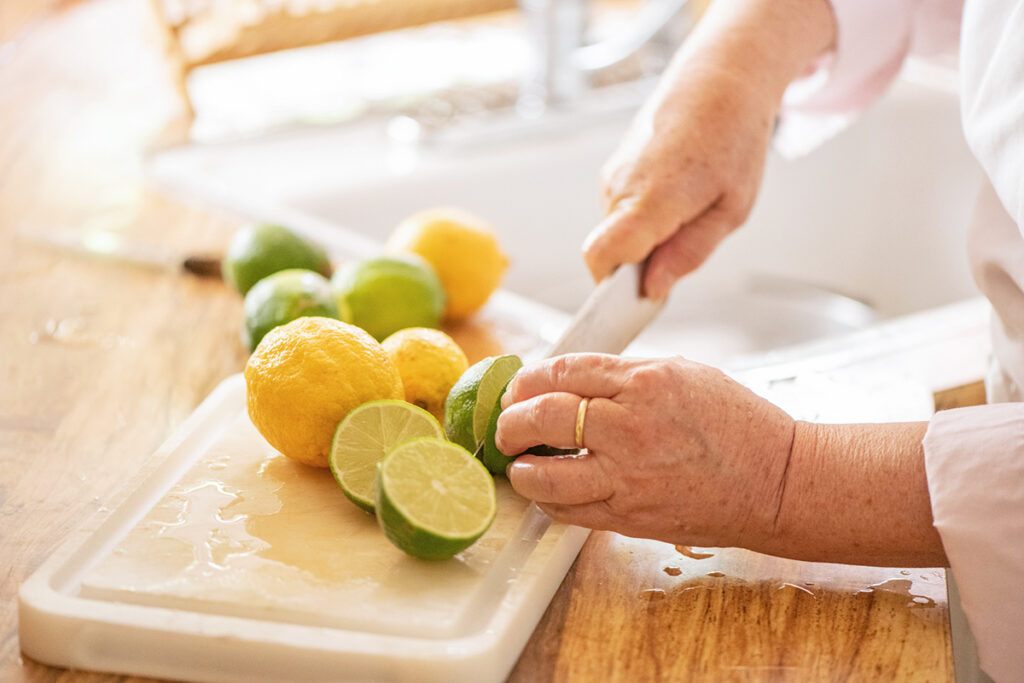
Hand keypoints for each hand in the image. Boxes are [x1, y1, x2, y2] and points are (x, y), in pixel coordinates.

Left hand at [495, 353, 794, 548]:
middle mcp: (630, 427)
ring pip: (545, 473)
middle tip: (507, 423)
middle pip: (544, 416)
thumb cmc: (738, 425)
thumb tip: (573, 377)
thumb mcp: (685, 374)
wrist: (777, 481)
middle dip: (511, 419)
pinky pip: (568, 510)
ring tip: (519, 460)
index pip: (564, 371)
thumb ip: (626, 374)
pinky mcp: (629, 515)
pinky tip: (546, 488)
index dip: (528, 379)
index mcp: (645, 382)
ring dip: (520, 467)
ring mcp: (627, 476)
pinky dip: (547, 499)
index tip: (518, 386)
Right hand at [584, 59, 778, 298]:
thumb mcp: (731, 209)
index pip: (601, 257)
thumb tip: (654, 288)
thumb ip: (689, 253)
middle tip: (686, 243)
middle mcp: (620, 187)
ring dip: (645, 238)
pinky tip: (676, 194)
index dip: (612, 288)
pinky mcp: (613, 171)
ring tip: (688, 209)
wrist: (718, 81)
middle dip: (639, 264)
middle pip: (609, 252)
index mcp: (652, 199)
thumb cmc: (733, 139)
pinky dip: (643, 217)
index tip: (640, 293)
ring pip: (615, 233)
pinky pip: (619, 212)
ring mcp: (612, 176)